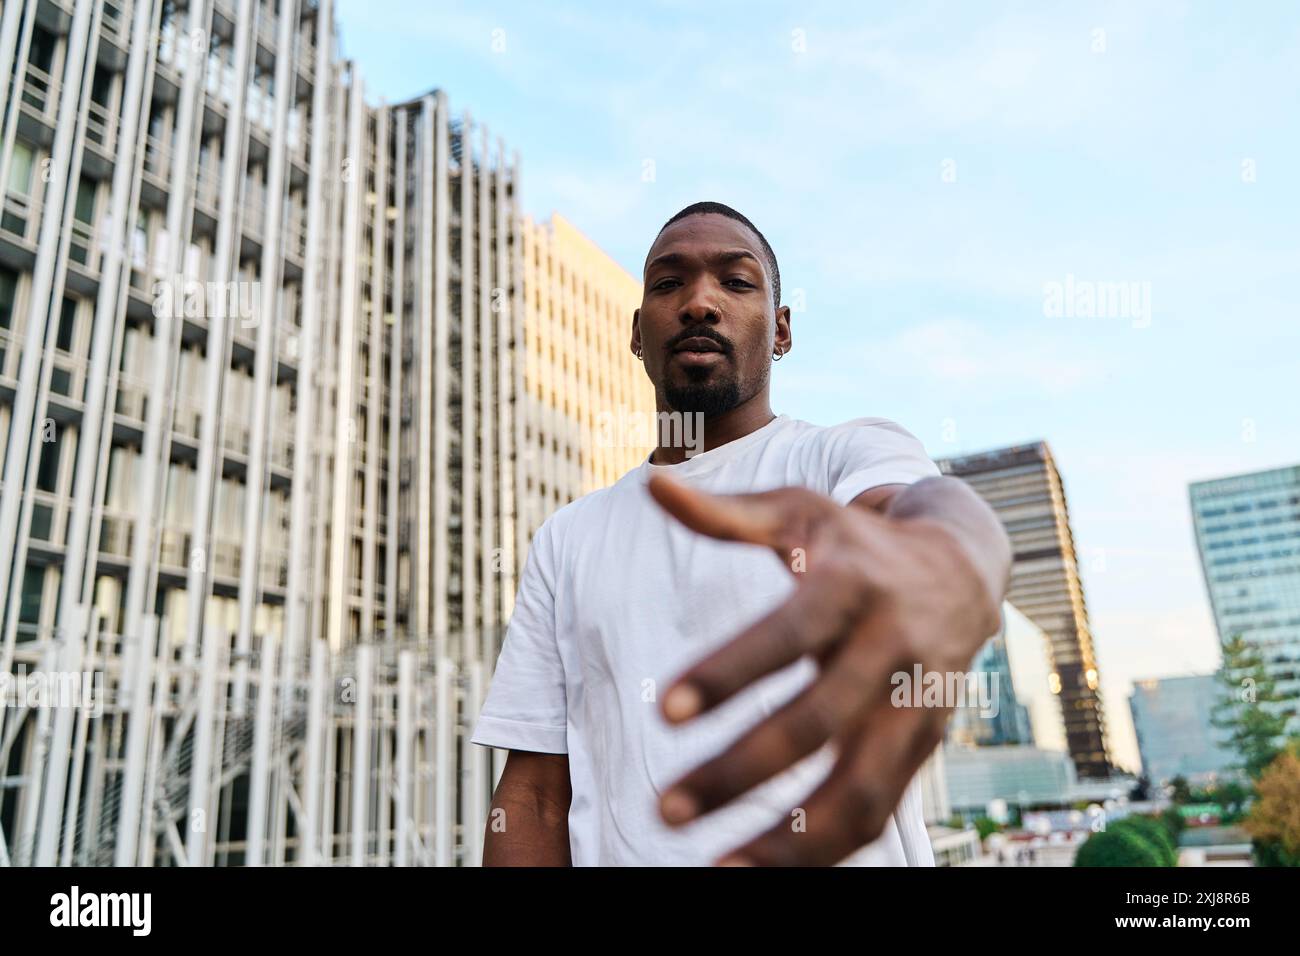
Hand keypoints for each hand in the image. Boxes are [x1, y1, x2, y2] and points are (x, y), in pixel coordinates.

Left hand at [647, 473, 1003, 865]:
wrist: (962, 568)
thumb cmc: (856, 541)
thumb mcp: (799, 512)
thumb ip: (725, 513)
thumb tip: (652, 483)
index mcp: (853, 583)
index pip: (787, 635)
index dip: (728, 672)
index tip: (662, 711)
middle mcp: (890, 648)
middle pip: (817, 724)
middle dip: (739, 772)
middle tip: (665, 810)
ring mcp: (915, 705)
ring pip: (860, 790)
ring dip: (788, 839)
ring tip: (714, 865)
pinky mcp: (924, 746)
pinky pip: (879, 812)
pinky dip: (825, 850)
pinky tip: (762, 867)